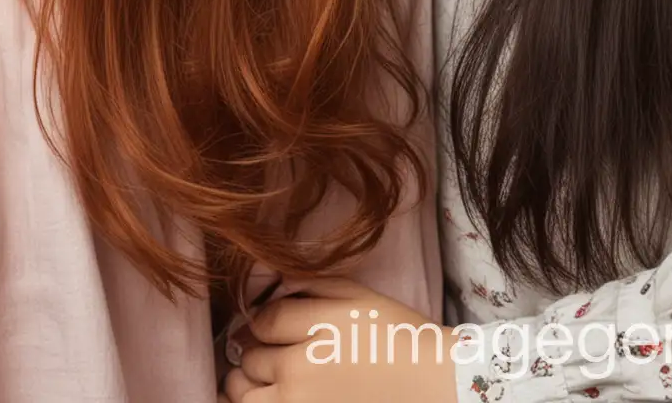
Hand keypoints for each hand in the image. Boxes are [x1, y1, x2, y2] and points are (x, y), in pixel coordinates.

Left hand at [222, 277, 454, 402]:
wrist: (430, 382)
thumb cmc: (394, 334)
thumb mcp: (355, 293)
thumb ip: (308, 284)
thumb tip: (268, 281)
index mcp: (315, 327)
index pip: (262, 321)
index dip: (258, 320)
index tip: (265, 323)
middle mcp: (302, 369)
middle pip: (250, 357)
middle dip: (251, 350)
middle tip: (262, 348)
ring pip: (243, 395)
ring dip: (241, 383)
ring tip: (254, 376)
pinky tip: (262, 396)